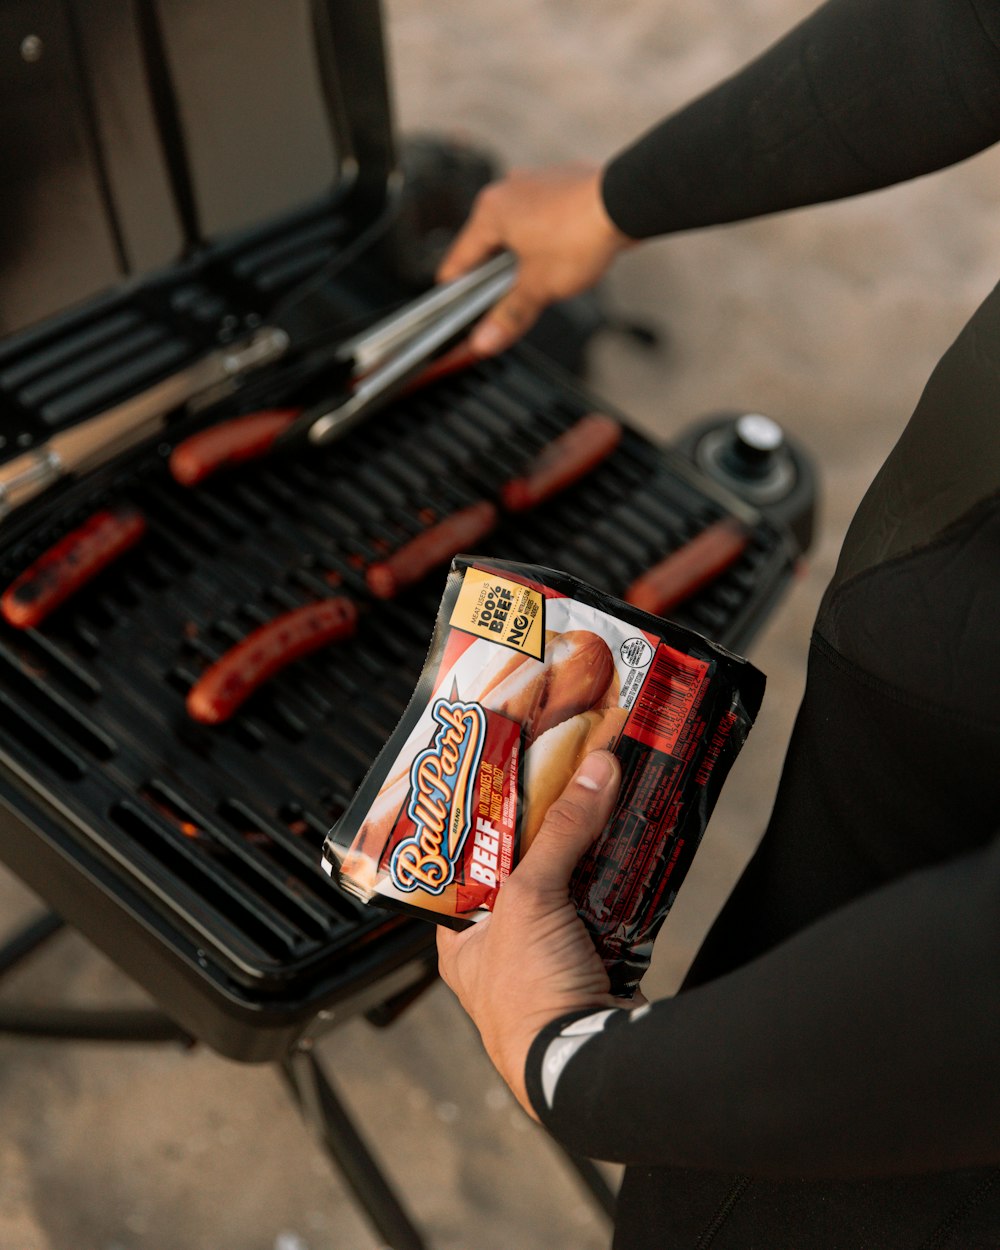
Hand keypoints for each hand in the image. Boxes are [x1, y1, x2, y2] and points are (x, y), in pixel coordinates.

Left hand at [436, 749, 628, 1118]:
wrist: (589, 1060)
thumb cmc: (530, 997)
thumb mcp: (531, 897)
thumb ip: (562, 832)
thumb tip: (593, 772)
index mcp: (462, 940)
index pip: (464, 868)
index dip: (484, 827)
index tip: (508, 786)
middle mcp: (502, 950)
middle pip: (526, 873)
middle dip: (549, 835)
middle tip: (564, 787)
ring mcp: (552, 960)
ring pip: (571, 890)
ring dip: (589, 855)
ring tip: (601, 804)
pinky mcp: (597, 965)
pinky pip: (608, 911)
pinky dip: (620, 883)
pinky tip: (630, 848)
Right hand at [437, 163, 634, 356]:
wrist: (627, 203)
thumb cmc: (581, 233)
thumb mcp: (538, 287)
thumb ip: (509, 315)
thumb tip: (485, 341)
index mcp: (489, 212)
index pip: (458, 261)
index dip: (457, 293)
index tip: (459, 313)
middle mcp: (506, 191)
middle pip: (486, 247)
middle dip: (494, 278)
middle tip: (507, 304)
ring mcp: (533, 184)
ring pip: (514, 233)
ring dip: (520, 260)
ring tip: (537, 282)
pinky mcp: (558, 187)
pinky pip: (538, 220)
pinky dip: (541, 241)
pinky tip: (557, 259)